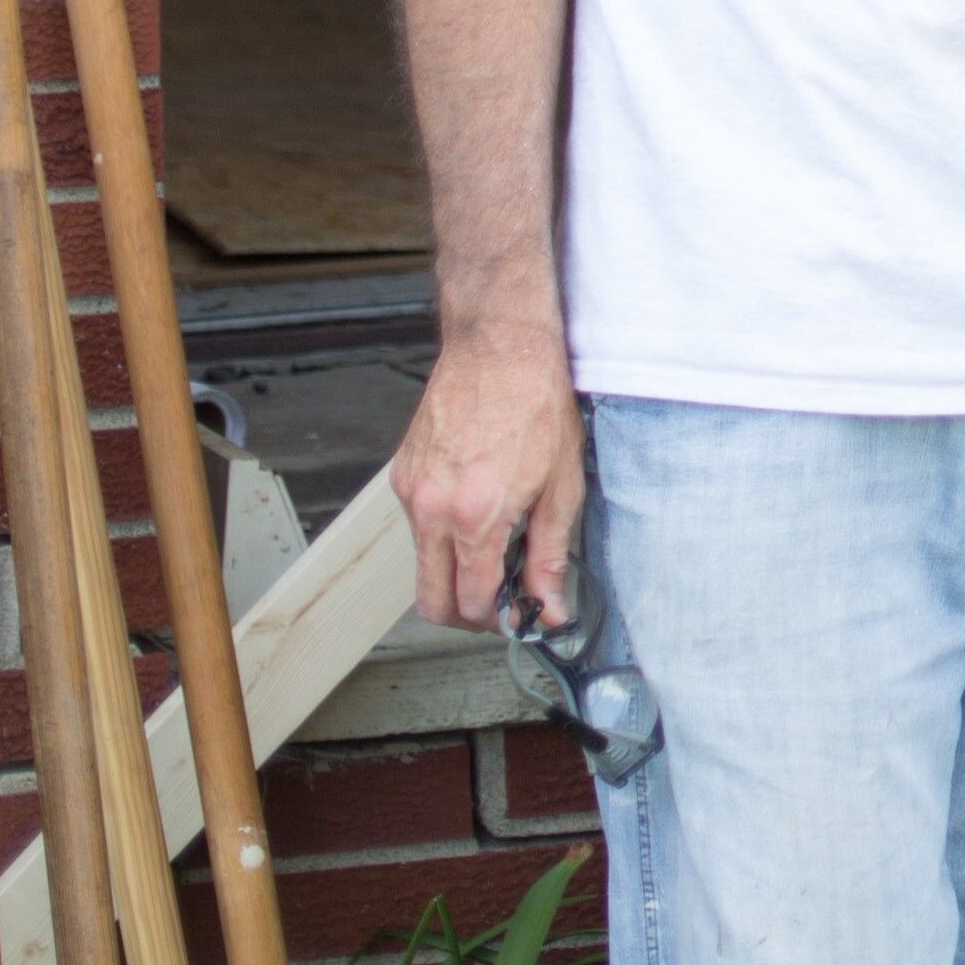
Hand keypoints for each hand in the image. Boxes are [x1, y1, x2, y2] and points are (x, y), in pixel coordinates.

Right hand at [398, 329, 587, 634]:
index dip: (496, 619)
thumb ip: (550, 553)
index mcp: (475, 517)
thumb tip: (548, 605)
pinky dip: (442, 531)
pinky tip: (476, 503)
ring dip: (453, 569)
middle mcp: (431, 509)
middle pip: (430, 599)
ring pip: (420, 563)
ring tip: (495, 541)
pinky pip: (416, 524)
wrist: (500, 345)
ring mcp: (410, 491)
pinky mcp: (401, 473)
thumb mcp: (563, 483)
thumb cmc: (537, 402)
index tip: (518, 612)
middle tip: (499, 598)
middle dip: (464, 613)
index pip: (468, 603)